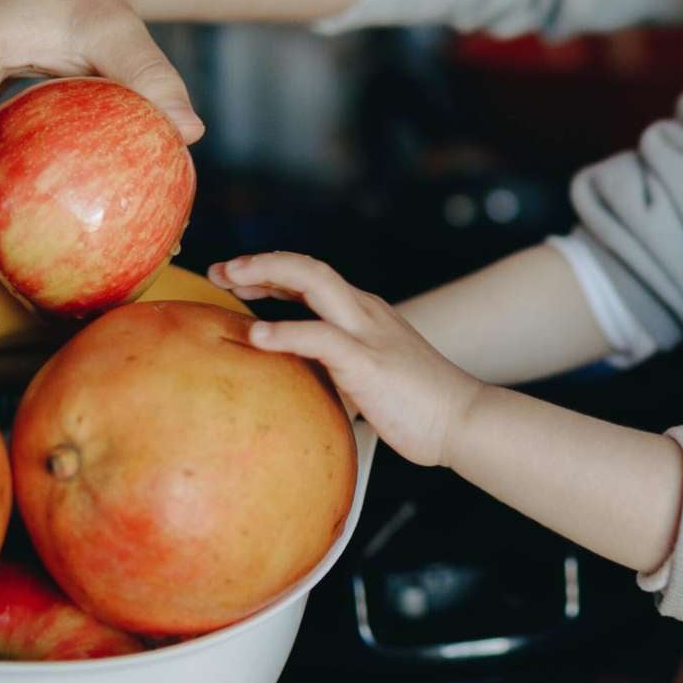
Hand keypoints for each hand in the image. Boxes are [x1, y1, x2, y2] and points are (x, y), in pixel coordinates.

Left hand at [209, 252, 485, 468]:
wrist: (463, 420)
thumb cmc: (418, 407)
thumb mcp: (368, 380)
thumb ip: (337, 373)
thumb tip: (297, 388)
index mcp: (365, 315)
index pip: (312, 278)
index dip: (270, 273)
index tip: (233, 279)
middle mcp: (365, 312)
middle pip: (307, 267)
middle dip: (259, 262)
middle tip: (219, 270)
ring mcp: (368, 332)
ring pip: (313, 280)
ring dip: (265, 273)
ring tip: (228, 278)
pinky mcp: (368, 361)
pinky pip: (320, 337)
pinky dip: (284, 331)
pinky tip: (256, 335)